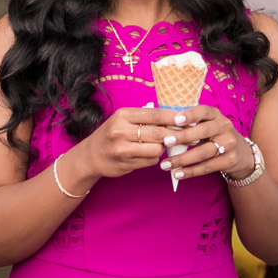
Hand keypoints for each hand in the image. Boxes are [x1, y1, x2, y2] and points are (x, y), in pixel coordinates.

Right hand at [62, 107, 176, 188]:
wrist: (90, 156)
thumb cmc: (111, 135)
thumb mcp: (123, 120)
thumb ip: (145, 118)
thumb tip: (175, 118)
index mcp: (123, 115)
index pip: (155, 114)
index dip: (173, 117)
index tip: (187, 119)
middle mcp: (121, 131)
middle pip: (159, 133)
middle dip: (174, 135)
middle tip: (185, 136)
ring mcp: (122, 149)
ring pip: (157, 149)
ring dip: (162, 148)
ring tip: (160, 145)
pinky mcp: (125, 164)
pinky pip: (151, 161)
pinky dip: (154, 158)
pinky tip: (147, 155)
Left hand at [160, 107, 250, 182]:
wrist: (241, 153)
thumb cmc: (215, 135)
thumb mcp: (208, 125)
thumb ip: (190, 125)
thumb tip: (162, 128)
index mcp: (216, 115)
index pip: (203, 111)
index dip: (190, 115)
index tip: (175, 120)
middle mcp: (224, 127)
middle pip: (202, 132)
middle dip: (182, 137)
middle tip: (165, 142)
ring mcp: (229, 144)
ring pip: (203, 152)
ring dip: (182, 159)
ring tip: (165, 164)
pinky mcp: (230, 160)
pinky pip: (207, 167)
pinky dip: (191, 171)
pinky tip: (178, 174)